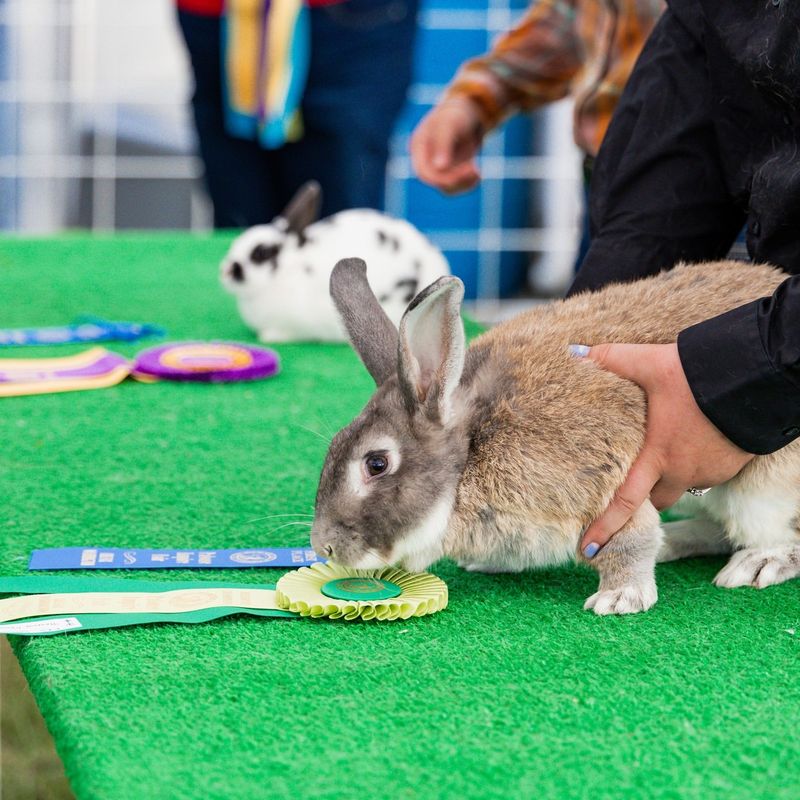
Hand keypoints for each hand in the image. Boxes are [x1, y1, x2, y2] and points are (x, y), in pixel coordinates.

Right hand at [409, 98, 483, 193]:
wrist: (466, 115)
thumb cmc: (456, 115)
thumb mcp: (449, 125)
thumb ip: (443, 144)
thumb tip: (439, 167)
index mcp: (419, 147)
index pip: (423, 172)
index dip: (439, 178)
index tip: (461, 173)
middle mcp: (425, 160)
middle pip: (435, 181)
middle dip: (455, 179)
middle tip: (475, 171)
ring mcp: (437, 168)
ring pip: (446, 187)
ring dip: (463, 184)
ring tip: (477, 172)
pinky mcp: (449, 173)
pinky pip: (455, 186)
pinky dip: (467, 183)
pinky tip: (478, 173)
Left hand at [575, 342, 754, 556]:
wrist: (755, 376)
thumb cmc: (696, 374)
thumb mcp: (649, 363)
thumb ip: (609, 360)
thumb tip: (572, 353)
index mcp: (657, 456)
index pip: (625, 502)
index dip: (605, 527)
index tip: (589, 550)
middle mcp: (682, 471)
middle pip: (655, 501)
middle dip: (641, 499)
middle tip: (628, 490)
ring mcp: (710, 471)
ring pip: (682, 485)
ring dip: (670, 477)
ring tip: (662, 455)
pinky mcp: (731, 464)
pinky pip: (707, 473)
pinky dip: (694, 463)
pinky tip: (690, 441)